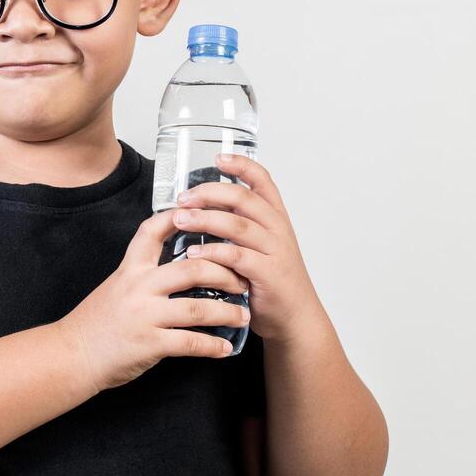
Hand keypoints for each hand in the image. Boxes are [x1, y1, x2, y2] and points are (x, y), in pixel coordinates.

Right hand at [56, 208, 253, 393]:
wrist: (72, 354)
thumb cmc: (96, 322)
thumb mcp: (116, 286)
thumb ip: (143, 275)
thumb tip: (179, 266)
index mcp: (130, 269)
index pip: (153, 231)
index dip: (179, 218)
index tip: (206, 214)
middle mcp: (138, 287)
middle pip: (192, 269)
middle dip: (226, 274)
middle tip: (244, 280)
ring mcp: (144, 315)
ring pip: (197, 307)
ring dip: (227, 312)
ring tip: (244, 316)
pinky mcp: (149, 344)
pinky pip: (190, 343)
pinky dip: (212, 346)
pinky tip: (226, 349)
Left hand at [170, 153, 316, 342]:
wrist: (295, 317)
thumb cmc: (270, 280)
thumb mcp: (260, 245)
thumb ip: (238, 225)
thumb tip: (199, 207)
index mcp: (275, 216)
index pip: (262, 180)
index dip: (241, 165)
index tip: (218, 158)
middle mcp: (277, 228)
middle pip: (243, 198)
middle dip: (209, 193)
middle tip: (183, 197)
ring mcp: (275, 250)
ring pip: (237, 225)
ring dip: (204, 219)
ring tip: (180, 219)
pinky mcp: (268, 274)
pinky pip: (237, 257)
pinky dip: (213, 253)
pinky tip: (193, 254)